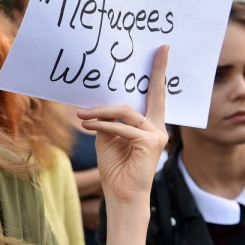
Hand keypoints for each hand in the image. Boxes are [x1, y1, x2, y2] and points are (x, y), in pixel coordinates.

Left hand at [77, 45, 168, 244]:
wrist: (120, 194)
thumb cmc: (114, 167)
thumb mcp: (108, 138)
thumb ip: (108, 120)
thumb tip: (97, 105)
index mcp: (149, 125)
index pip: (155, 95)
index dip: (158, 72)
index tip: (162, 50)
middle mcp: (157, 128)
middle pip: (150, 95)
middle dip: (153, 72)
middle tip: (153, 51)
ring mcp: (157, 135)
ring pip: (127, 112)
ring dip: (101, 112)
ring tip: (82, 116)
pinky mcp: (150, 143)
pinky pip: (122, 128)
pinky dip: (103, 126)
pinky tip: (89, 126)